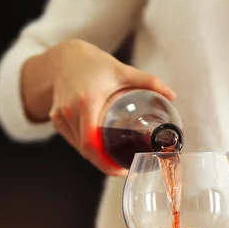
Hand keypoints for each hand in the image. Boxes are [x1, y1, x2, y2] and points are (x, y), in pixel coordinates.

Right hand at [22, 39, 175, 175]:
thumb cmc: (95, 65)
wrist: (63, 59)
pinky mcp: (56, 121)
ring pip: (80, 149)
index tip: (121, 168)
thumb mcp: (122, 71)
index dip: (105, 162)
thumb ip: (148, 82)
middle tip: (123, 167)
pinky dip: (87, 147)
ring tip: (114, 158)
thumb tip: (172, 95)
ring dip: (96, 157)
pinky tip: (99, 148)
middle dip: (105, 164)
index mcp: (87, 101)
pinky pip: (74, 141)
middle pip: (87, 151)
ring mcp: (60, 117)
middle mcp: (70, 111)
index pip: (91, 143)